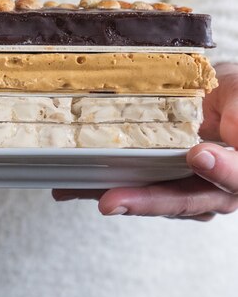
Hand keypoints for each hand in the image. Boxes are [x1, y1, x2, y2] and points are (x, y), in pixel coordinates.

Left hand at [53, 63, 237, 220]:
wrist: (214, 98)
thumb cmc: (232, 94)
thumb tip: (237, 131)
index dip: (222, 171)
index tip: (198, 155)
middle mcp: (219, 187)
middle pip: (189, 200)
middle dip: (150, 200)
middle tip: (114, 200)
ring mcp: (188, 190)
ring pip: (158, 201)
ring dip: (124, 200)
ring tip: (91, 196)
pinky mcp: (160, 185)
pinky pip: (136, 190)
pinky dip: (107, 190)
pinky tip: (76, 188)